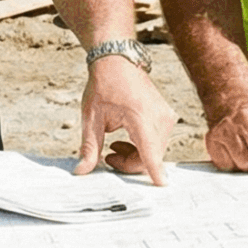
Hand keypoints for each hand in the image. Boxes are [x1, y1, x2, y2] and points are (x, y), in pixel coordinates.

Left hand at [75, 55, 176, 185]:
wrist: (117, 61)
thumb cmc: (103, 86)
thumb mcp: (91, 117)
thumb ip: (89, 148)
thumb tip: (81, 172)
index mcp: (140, 117)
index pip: (150, 151)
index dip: (155, 171)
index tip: (161, 187)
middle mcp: (158, 117)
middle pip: (151, 156)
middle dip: (129, 163)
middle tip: (107, 157)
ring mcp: (166, 116)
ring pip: (155, 151)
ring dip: (136, 155)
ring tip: (113, 146)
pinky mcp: (167, 115)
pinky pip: (158, 141)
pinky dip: (143, 146)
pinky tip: (125, 138)